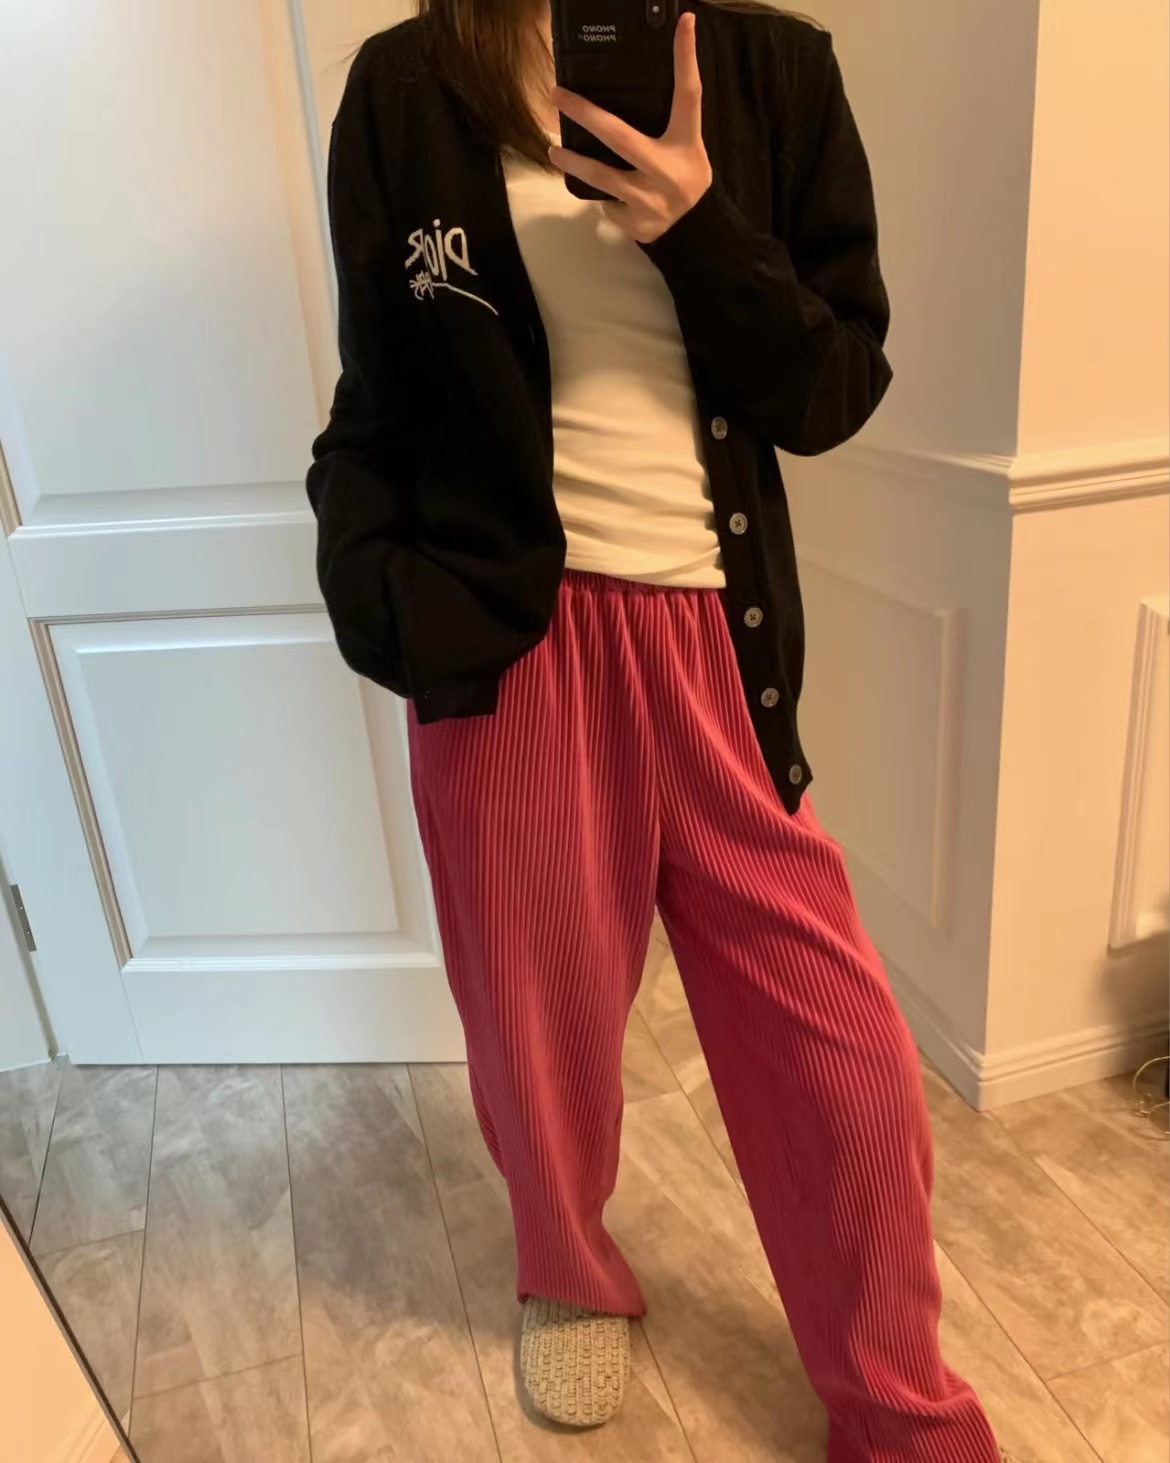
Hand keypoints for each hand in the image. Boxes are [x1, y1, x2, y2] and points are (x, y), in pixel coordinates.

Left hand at [549, 11, 712, 243]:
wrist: (697, 231)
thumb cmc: (684, 178)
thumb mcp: (686, 147)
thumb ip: (668, 123)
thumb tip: (631, 87)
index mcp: (686, 144)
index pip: (688, 95)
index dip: (685, 58)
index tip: (683, 22)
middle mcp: (668, 172)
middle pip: (619, 136)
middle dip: (584, 114)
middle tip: (558, 96)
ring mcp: (651, 201)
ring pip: (601, 176)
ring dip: (574, 162)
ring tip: (555, 153)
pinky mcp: (638, 224)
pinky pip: (607, 203)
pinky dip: (602, 197)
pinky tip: (606, 195)